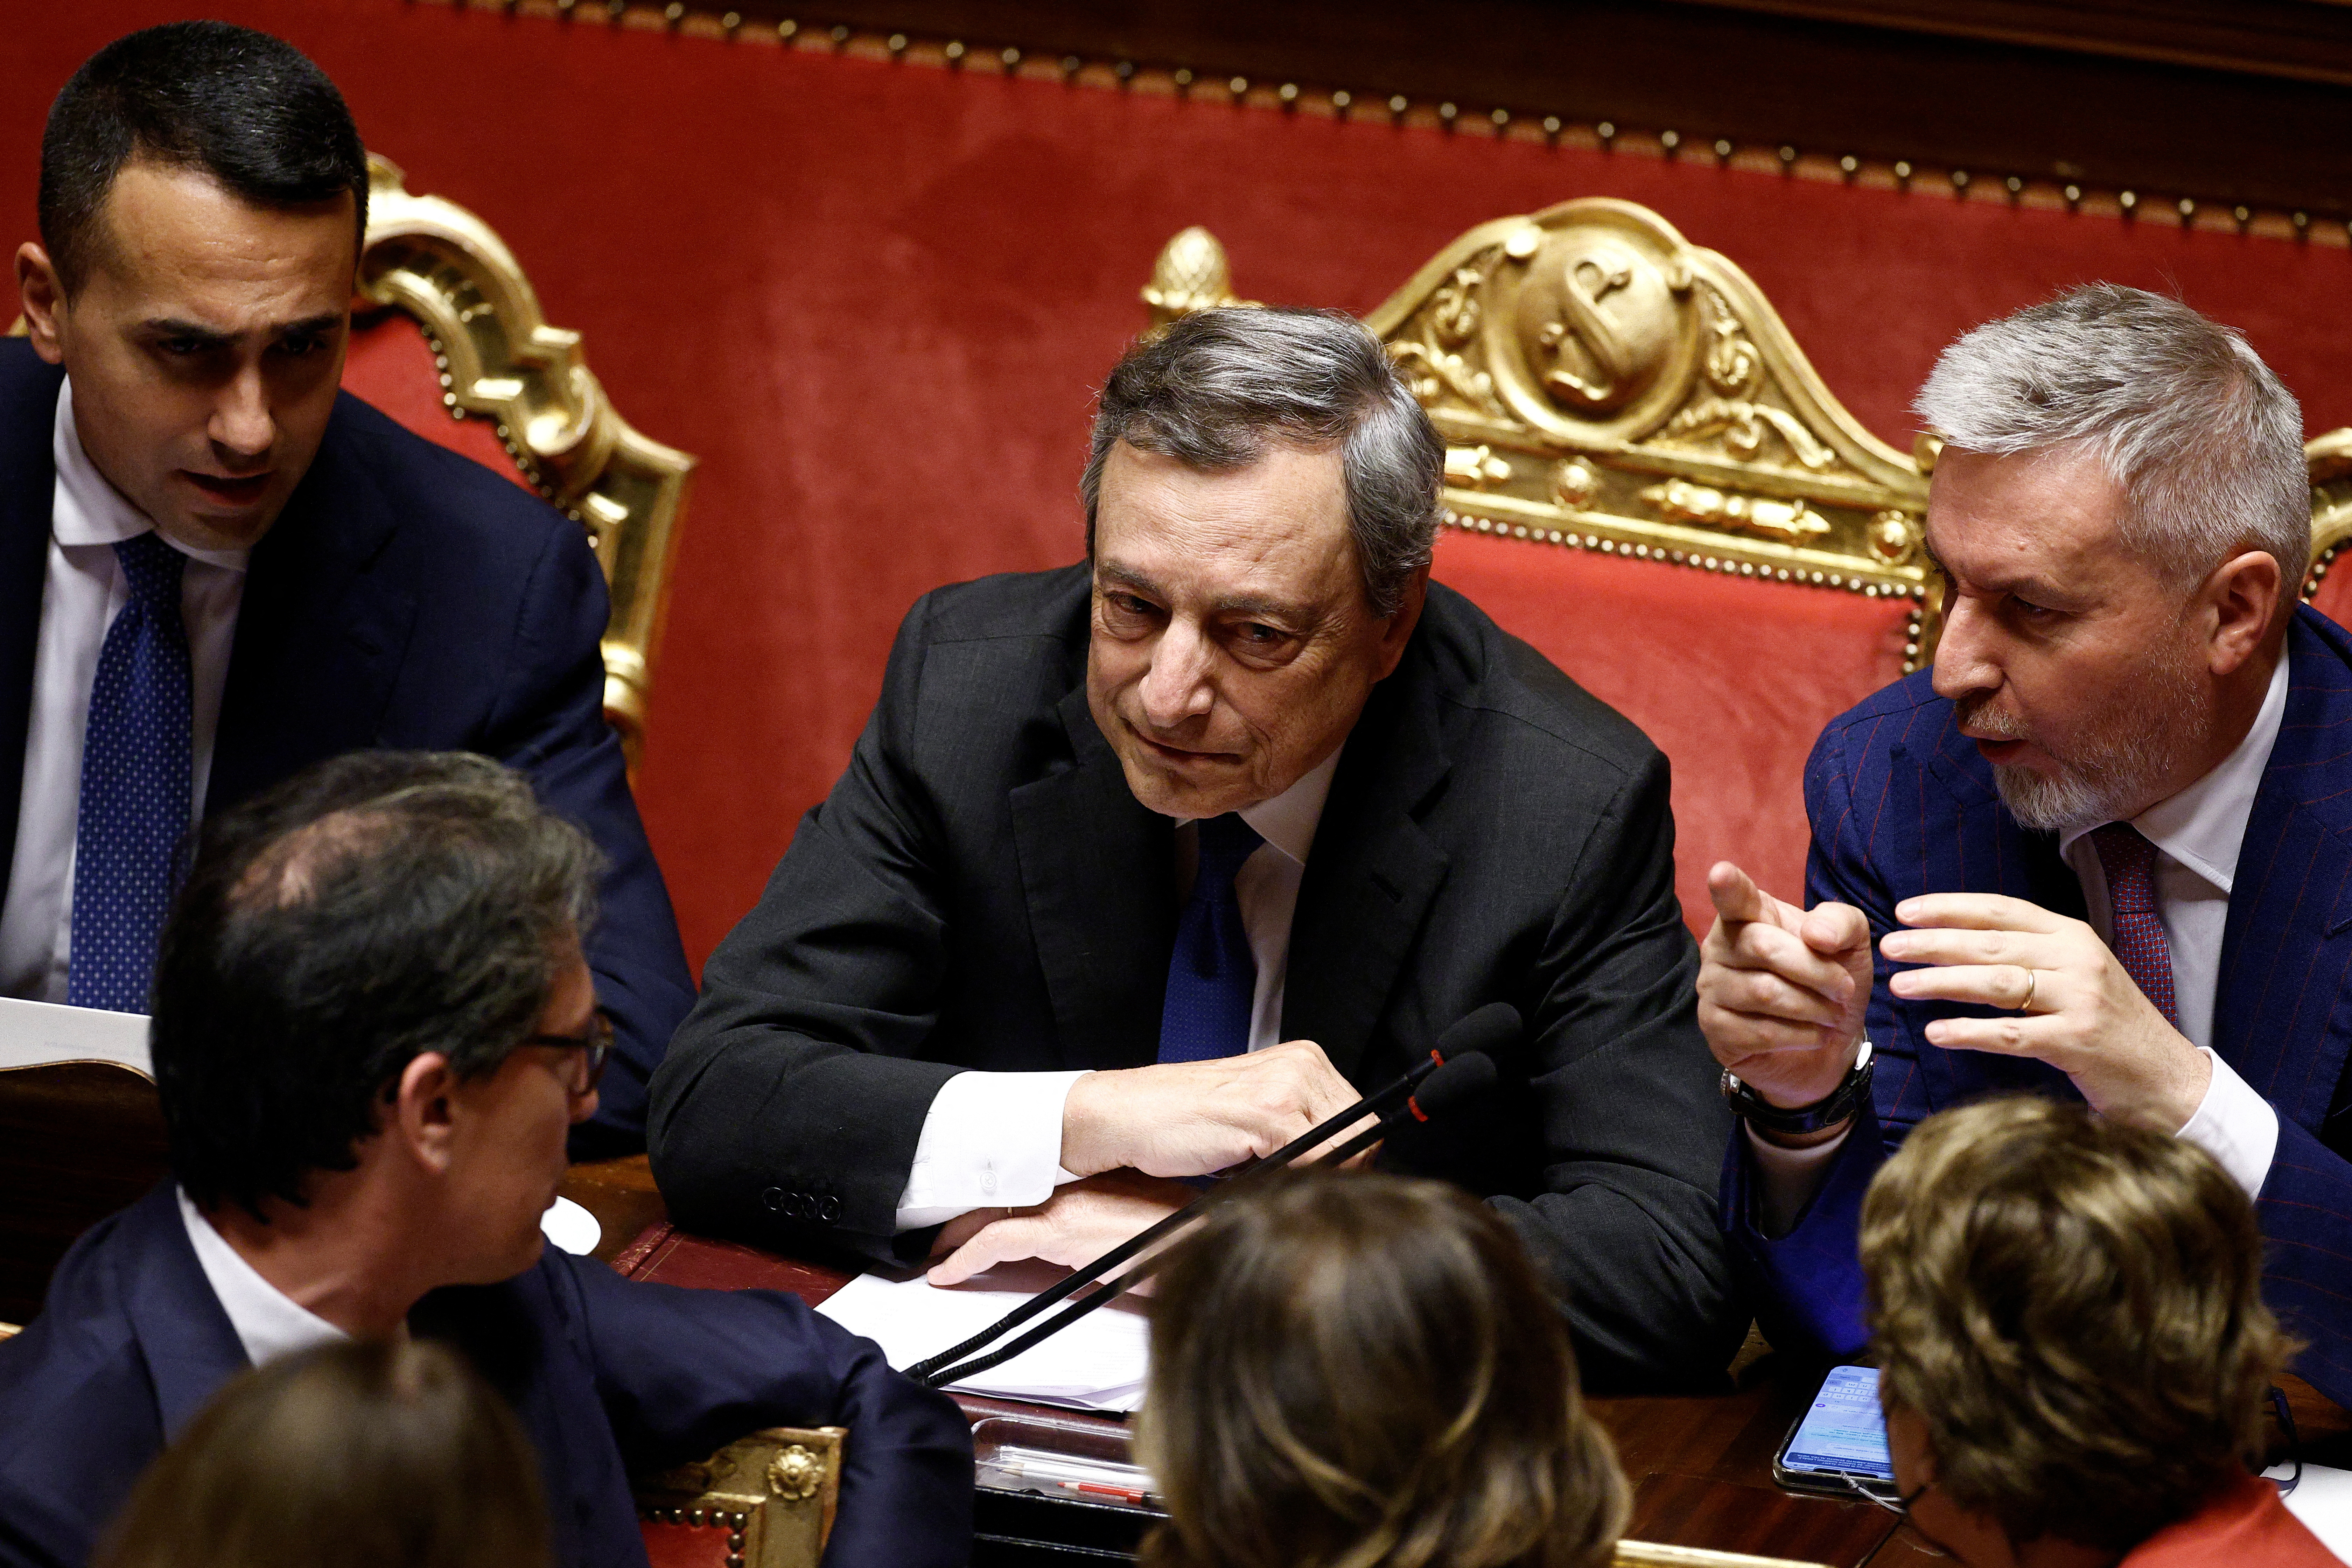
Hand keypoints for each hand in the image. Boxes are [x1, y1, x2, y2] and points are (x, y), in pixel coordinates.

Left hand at [925, 1169, 1193, 1287]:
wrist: (1199, 1246)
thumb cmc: (1180, 1247)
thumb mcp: (1140, 1242)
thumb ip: (1111, 1244)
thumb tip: (1095, 1263)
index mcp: (1095, 1188)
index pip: (1032, 1196)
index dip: (998, 1209)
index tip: (974, 1228)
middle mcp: (1075, 1190)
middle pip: (1006, 1201)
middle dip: (969, 1221)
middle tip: (942, 1241)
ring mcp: (1065, 1206)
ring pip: (993, 1217)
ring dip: (959, 1239)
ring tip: (937, 1258)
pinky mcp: (1058, 1230)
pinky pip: (994, 1242)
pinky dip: (964, 1258)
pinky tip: (947, 1274)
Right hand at [1058, 1038, 1359, 1179]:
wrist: (1128, 1116)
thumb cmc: (1182, 1123)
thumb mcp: (1257, 1122)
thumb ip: (1301, 1132)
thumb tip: (1345, 1169)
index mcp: (1303, 1062)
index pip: (1363, 1121)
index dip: (1348, 1160)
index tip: (1319, 1180)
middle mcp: (1302, 1064)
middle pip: (1362, 1136)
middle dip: (1332, 1169)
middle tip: (1285, 1181)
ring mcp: (1288, 1085)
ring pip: (1343, 1150)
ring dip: (1307, 1175)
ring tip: (1260, 1172)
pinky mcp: (1269, 1111)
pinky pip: (1310, 1159)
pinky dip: (1285, 1178)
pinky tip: (1247, 1172)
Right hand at [1696, 862, 1873, 1116]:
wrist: (1827, 1040)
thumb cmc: (1830, 981)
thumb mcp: (1850, 944)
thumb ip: (1841, 923)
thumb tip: (1815, 935)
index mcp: (1749, 916)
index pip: (1734, 897)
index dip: (1728, 886)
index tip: (1722, 873)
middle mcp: (1720, 947)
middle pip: (1764, 947)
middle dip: (1816, 971)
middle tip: (1844, 989)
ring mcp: (1712, 988)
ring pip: (1764, 993)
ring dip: (1814, 1007)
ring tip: (1831, 1014)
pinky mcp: (1715, 1029)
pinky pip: (1761, 1032)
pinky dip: (1801, 1036)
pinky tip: (1812, 1035)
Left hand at [1880, 893, 2209, 1131]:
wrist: (2167, 1075)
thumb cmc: (2108, 1023)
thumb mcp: (2074, 972)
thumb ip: (2028, 952)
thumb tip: (1956, 940)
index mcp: (2071, 936)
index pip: (2000, 911)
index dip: (1949, 908)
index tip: (1904, 911)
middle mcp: (2076, 960)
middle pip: (1990, 944)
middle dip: (1933, 944)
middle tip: (1889, 948)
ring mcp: (2079, 1000)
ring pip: (1997, 984)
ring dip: (1942, 983)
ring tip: (1900, 986)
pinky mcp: (2077, 1042)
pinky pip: (2012, 1034)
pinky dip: (1970, 1032)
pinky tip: (1937, 1032)